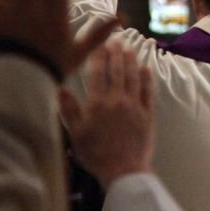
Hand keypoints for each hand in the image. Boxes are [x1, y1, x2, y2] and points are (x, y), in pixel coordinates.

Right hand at [60, 43, 153, 188]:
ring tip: (130, 49)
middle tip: (116, 41)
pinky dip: (147, 79)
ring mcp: (135, 106)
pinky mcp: (148, 114)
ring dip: (132, 62)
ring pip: (134, 78)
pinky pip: (148, 92)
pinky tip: (147, 69)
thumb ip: (69, 110)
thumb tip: (60, 88)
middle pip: (118, 71)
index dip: (98, 58)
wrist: (123, 169)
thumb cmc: (95, 154)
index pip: (97, 74)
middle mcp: (117, 100)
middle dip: (116, 54)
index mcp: (98, 104)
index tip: (99, 45)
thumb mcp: (76, 133)